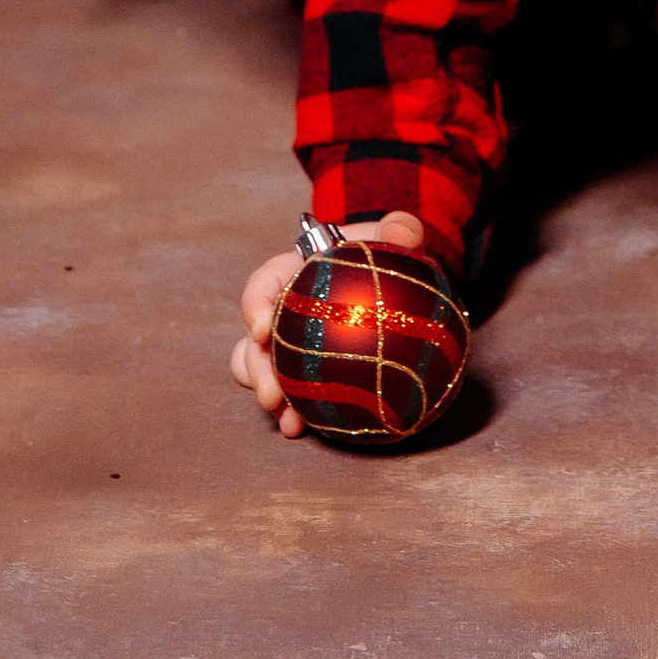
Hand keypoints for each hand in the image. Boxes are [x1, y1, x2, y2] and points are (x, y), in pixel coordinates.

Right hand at [229, 213, 428, 436]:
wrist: (393, 282)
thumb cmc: (387, 255)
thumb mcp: (396, 237)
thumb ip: (401, 229)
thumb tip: (403, 233)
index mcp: (293, 273)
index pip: (264, 285)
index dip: (256, 306)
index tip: (263, 330)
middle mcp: (284, 311)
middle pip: (254, 339)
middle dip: (257, 368)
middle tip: (271, 395)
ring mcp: (291, 344)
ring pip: (261, 369)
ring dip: (268, 394)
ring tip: (287, 421)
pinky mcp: (306, 372)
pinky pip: (289, 392)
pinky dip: (291, 411)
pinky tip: (301, 428)